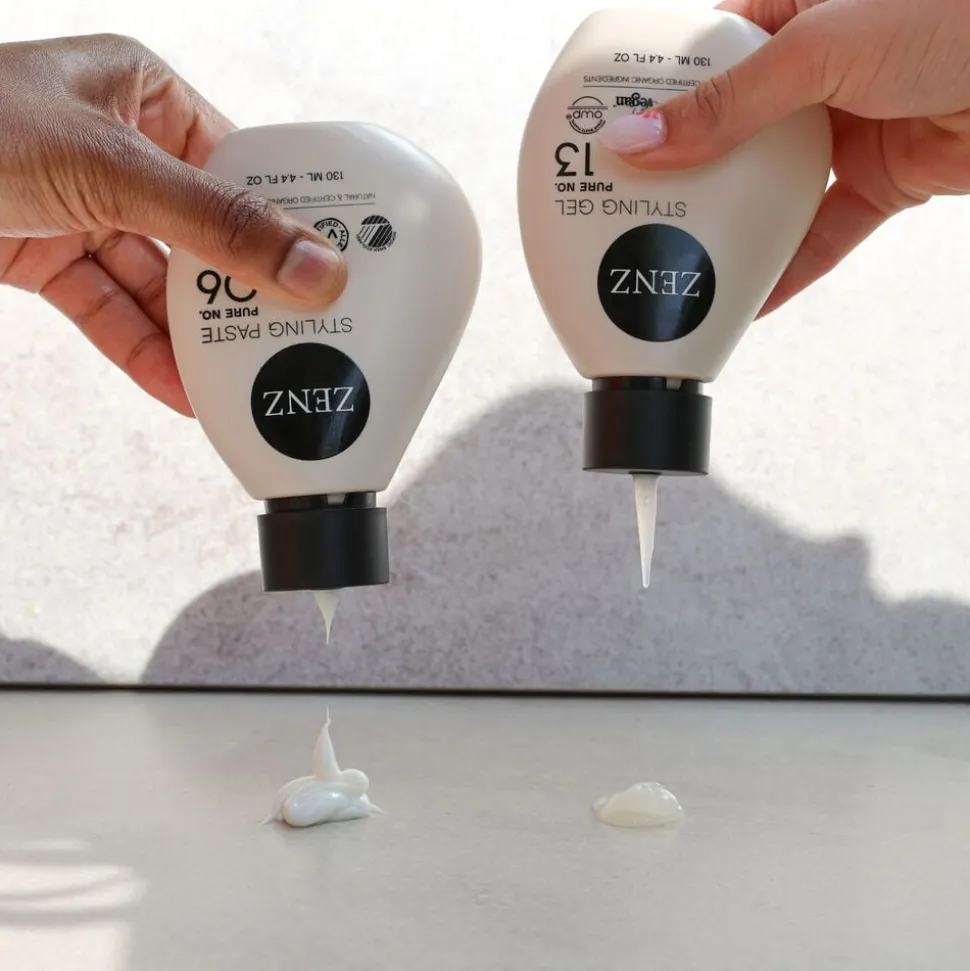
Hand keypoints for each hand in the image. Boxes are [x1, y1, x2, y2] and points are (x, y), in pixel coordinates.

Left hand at [0, 34, 346, 415]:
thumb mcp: (111, 169)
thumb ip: (217, 226)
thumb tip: (315, 267)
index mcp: (144, 93)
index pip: (243, 165)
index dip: (288, 223)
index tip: (332, 275)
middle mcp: (122, 148)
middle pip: (206, 233)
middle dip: (241, 294)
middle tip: (293, 341)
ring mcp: (87, 206)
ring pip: (161, 281)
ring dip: (195, 336)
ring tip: (243, 381)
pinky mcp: (51, 257)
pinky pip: (112, 310)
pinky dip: (143, 352)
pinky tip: (182, 392)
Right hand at [596, 0, 969, 314]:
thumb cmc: (955, 14)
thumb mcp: (822, 46)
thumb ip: (726, 103)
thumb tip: (638, 140)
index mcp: (795, 8)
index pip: (703, 52)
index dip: (655, 93)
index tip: (608, 134)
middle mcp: (816, 69)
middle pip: (729, 130)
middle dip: (685, 173)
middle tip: (628, 207)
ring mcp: (846, 126)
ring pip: (771, 186)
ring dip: (732, 224)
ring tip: (676, 256)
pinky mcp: (880, 179)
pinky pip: (822, 231)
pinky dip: (789, 266)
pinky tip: (747, 296)